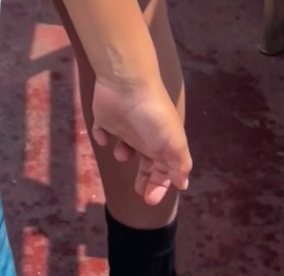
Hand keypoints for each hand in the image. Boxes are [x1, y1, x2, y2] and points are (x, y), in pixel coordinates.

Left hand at [91, 77, 191, 205]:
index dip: (159, 186)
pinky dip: (101, 136)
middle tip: (139, 191)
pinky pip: (101, 130)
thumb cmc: (153, 115)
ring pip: (125, 147)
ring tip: (121, 153)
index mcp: (162, 144)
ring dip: (123, 154)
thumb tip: (183, 184)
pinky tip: (104, 137)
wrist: (126, 83)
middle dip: (144, 178)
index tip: (149, 199)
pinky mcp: (105, 117)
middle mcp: (145, 135)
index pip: (163, 171)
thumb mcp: (174, 143)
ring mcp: (125, 125)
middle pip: (146, 162)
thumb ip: (178, 164)